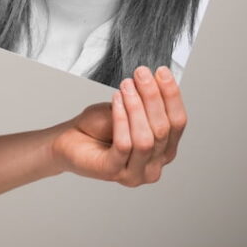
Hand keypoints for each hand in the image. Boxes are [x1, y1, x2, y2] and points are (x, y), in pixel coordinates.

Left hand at [50, 66, 186, 186]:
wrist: (68, 140)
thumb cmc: (98, 127)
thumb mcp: (126, 110)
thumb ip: (144, 104)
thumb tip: (156, 80)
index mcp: (164, 151)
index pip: (177, 123)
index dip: (172, 96)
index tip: (162, 72)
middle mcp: (154, 166)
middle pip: (163, 130)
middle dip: (153, 97)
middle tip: (142, 74)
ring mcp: (134, 173)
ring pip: (145, 139)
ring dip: (137, 107)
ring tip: (127, 86)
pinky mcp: (113, 172)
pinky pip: (124, 144)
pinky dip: (121, 119)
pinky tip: (117, 100)